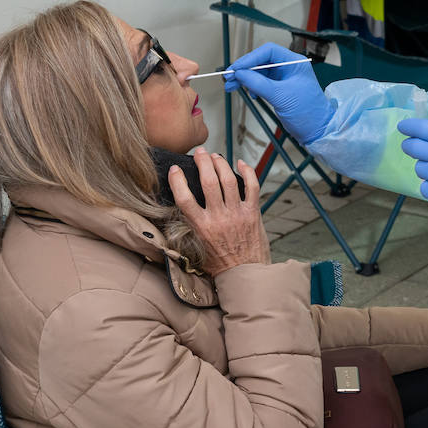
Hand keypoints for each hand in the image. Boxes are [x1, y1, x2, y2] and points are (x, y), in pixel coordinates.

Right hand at [168, 148, 269, 275]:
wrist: (246, 274)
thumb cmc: (220, 264)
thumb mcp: (197, 248)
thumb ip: (191, 229)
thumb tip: (181, 213)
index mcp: (202, 227)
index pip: (184, 198)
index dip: (177, 181)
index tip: (174, 169)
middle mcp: (219, 218)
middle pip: (208, 182)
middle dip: (202, 162)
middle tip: (199, 152)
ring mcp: (237, 214)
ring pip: (228, 180)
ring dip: (221, 163)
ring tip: (215, 156)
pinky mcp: (253, 213)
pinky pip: (252, 186)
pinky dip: (247, 172)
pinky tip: (240, 164)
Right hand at [224, 43, 331, 144]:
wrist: (317, 131)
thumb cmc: (307, 112)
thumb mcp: (281, 96)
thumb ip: (259, 83)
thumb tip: (239, 73)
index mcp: (294, 62)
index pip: (268, 51)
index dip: (250, 58)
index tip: (236, 68)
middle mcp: (289, 67)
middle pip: (261, 61)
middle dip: (244, 69)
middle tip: (228, 78)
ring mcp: (284, 78)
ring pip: (259, 72)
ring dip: (245, 79)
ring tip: (231, 87)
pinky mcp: (279, 89)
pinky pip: (261, 83)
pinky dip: (252, 87)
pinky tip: (250, 94)